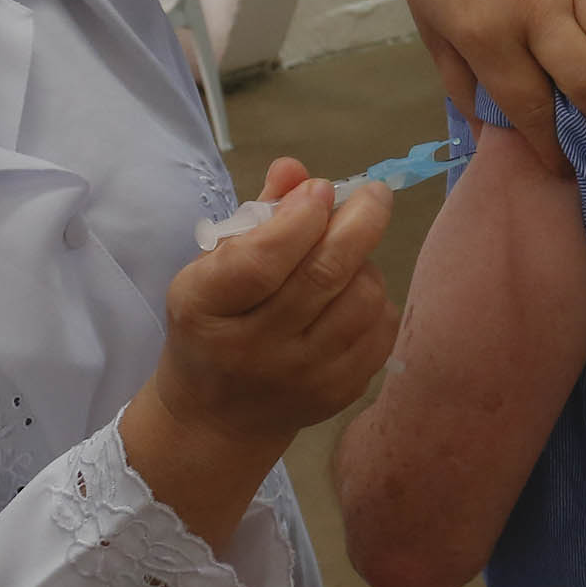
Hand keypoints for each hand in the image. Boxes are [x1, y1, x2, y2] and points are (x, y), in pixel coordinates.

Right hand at [150, 161, 397, 454]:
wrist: (217, 417)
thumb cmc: (214, 326)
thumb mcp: (212, 269)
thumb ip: (257, 215)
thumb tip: (296, 168)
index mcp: (204, 308)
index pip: (260, 261)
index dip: (299, 218)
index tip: (320, 189)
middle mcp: (252, 349)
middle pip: (323, 275)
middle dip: (359, 221)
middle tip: (373, 194)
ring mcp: (300, 378)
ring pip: (361, 300)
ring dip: (366, 263)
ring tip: (349, 255)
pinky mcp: (338, 394)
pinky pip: (381, 331)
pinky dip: (377, 300)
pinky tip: (354, 295)